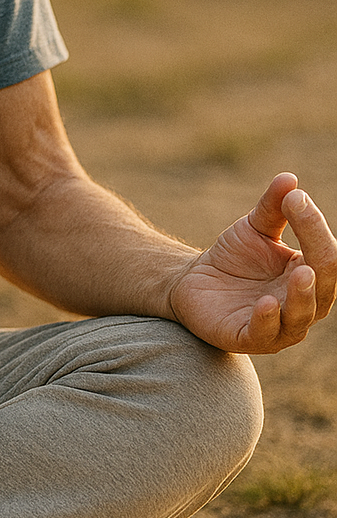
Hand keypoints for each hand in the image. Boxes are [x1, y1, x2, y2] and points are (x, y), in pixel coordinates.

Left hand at [168, 173, 336, 353]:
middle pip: (322, 288)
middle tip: (309, 247)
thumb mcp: (253, 228)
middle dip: (320, 266)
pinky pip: (264, 334)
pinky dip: (266, 320)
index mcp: (310, 275)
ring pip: (300, 317)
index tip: (295, 198)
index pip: (325, 255)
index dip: (314, 227)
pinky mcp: (248, 338)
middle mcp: (302, 304)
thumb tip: (289, 179)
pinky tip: (265, 303)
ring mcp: (278, 326)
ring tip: (300, 273)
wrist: (193, 282)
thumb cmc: (234, 258)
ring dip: (301, 297)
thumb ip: (273, 207)